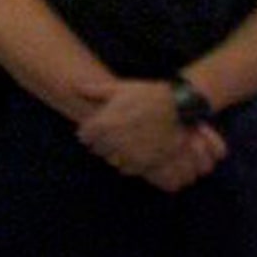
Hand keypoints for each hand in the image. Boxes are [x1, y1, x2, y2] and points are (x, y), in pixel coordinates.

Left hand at [76, 80, 223, 189]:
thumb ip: (97, 90)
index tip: (92, 127)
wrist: (179, 108)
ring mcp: (129, 153)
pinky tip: (131, 152)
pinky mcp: (143, 163)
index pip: (85, 134)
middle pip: (96, 149)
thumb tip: (77, 86)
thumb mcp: (123, 88)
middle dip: (99, 142)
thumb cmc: (149, 95)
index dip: (86, 131)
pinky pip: (126, 169)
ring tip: (120, 143)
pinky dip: (125, 163)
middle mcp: (115, 140)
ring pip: (110, 160)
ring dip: (112, 153)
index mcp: (106, 121)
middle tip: (108, 135)